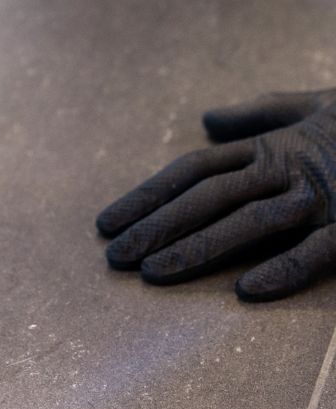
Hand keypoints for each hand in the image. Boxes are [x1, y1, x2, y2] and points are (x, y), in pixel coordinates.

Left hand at [97, 89, 335, 300]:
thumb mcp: (317, 107)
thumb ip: (260, 115)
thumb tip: (207, 120)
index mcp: (274, 147)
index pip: (194, 169)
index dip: (148, 196)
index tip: (106, 224)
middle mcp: (290, 169)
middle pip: (209, 196)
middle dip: (158, 226)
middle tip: (114, 258)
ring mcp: (323, 198)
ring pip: (252, 222)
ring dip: (200, 248)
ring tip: (155, 273)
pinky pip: (319, 251)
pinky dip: (284, 269)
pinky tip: (245, 291)